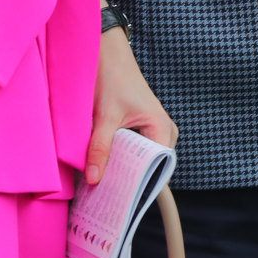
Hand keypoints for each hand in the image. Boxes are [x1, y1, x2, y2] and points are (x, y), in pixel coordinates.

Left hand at [85, 22, 176, 185]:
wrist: (107, 55)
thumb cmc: (114, 78)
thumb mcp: (106, 115)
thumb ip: (100, 147)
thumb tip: (95, 179)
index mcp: (162, 128)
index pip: (158, 168)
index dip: (141, 185)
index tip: (122, 202)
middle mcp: (161, 132)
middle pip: (148, 168)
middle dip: (128, 181)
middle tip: (107, 200)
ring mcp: (150, 132)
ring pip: (138, 161)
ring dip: (121, 171)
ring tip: (102, 189)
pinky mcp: (136, 131)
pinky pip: (130, 153)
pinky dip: (117, 161)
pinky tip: (101, 171)